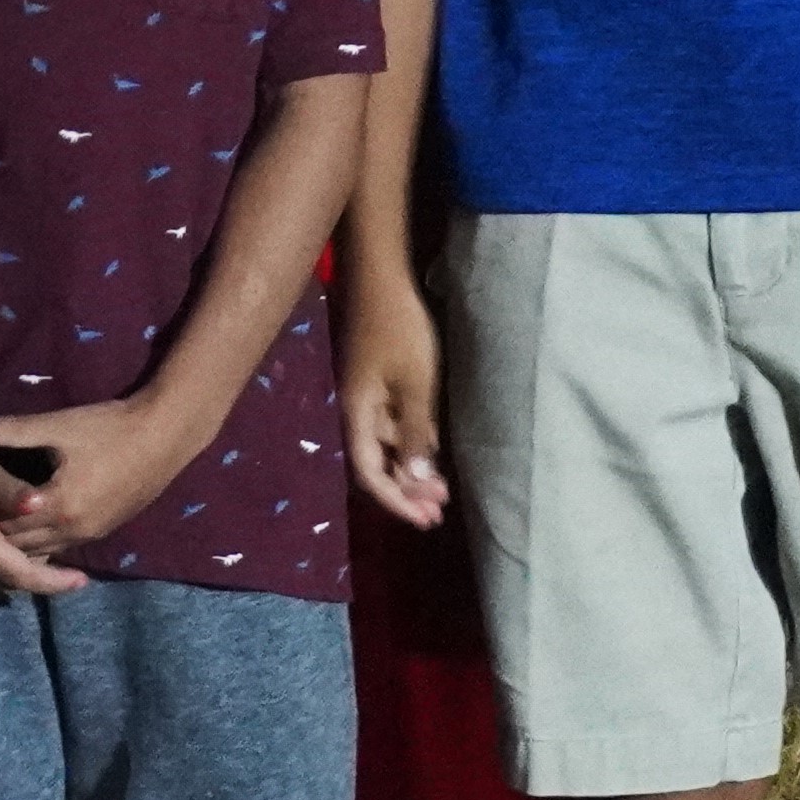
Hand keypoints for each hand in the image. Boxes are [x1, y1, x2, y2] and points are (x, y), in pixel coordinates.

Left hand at [0, 386, 204, 557]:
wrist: (165, 436)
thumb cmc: (110, 428)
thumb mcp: (60, 426)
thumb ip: (15, 430)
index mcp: (58, 506)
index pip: (9, 526)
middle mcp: (74, 529)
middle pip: (25, 546)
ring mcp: (92, 533)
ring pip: (46, 551)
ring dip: (22, 544)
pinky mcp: (105, 529)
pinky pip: (65, 545)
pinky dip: (44, 542)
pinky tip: (32, 529)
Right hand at [0, 400, 84, 597]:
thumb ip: (13, 492)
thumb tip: (41, 505)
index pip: (21, 575)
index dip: (53, 582)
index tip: (82, 581)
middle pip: (5, 581)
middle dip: (37, 578)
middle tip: (66, 568)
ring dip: (14, 570)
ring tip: (42, 558)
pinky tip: (4, 545)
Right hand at [340, 279, 453, 531]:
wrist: (382, 280)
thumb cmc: (399, 330)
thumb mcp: (414, 384)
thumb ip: (414, 432)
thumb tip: (414, 481)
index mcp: (358, 414)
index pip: (369, 473)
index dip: (394, 500)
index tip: (423, 519)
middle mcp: (357, 412)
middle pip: (376, 464)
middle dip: (406, 492)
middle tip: (438, 514)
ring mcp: (367, 397)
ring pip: (387, 446)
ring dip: (411, 470)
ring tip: (442, 492)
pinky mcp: (379, 384)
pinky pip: (393, 426)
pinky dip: (411, 445)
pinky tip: (433, 453)